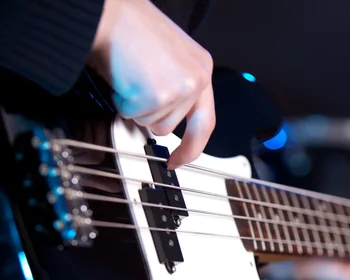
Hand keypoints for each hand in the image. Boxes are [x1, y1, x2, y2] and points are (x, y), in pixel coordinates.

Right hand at [88, 0, 214, 168]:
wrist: (110, 13)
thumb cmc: (130, 26)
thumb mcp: (167, 56)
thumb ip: (175, 84)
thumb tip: (165, 115)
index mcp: (201, 69)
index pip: (205, 121)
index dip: (193, 146)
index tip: (180, 160)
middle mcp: (196, 81)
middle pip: (171, 127)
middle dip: (149, 117)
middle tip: (138, 96)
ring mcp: (180, 90)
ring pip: (151, 123)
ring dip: (135, 107)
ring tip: (130, 75)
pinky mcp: (159, 96)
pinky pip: (132, 115)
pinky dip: (121, 101)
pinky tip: (123, 76)